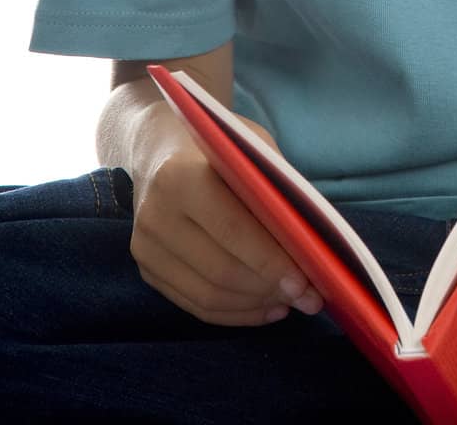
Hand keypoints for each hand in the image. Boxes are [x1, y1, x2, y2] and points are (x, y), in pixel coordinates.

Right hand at [130, 109, 325, 325]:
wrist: (159, 145)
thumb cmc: (217, 144)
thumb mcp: (250, 148)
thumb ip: (273, 191)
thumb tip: (310, 246)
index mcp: (181, 177)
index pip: (232, 229)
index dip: (270, 261)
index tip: (306, 283)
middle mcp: (156, 216)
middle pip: (220, 271)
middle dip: (269, 289)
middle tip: (308, 299)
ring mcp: (146, 247)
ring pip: (208, 295)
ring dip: (255, 305)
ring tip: (290, 303)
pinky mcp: (146, 270)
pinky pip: (194, 304)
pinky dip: (234, 312)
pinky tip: (263, 307)